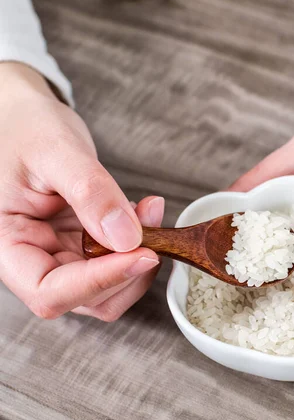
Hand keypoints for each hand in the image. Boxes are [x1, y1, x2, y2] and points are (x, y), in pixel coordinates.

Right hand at [0, 62, 163, 320]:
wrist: (27, 119)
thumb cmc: (25, 129)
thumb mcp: (53, 150)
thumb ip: (89, 192)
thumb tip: (127, 238)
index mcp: (8, 246)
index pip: (50, 292)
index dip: (98, 282)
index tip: (142, 255)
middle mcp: (35, 260)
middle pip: (87, 299)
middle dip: (128, 270)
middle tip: (153, 226)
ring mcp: (61, 256)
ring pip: (109, 290)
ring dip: (139, 260)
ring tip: (150, 213)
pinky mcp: (83, 247)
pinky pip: (118, 262)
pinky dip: (140, 244)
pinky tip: (145, 212)